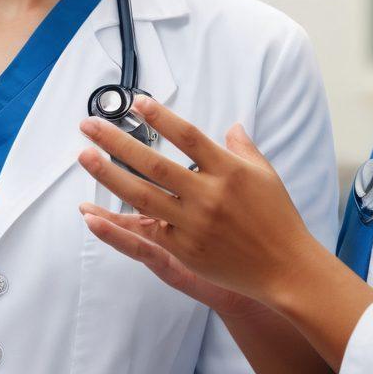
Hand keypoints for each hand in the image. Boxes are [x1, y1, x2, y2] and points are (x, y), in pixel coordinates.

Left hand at [77, 96, 323, 307]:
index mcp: (229, 171)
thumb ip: (242, 148)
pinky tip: (92, 211)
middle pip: (155, 164)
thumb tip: (232, 125)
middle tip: (88, 125)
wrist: (288, 271)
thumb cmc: (277, 218)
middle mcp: (209, 196)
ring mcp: (195, 224)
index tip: (136, 102)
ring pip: (143, 196)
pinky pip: (145, 231)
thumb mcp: (264, 175)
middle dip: (118, 142)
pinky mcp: (185, 250)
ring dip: (109, 174)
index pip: (188, 136)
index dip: (162, 118)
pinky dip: (117, 222)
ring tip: (84, 154)